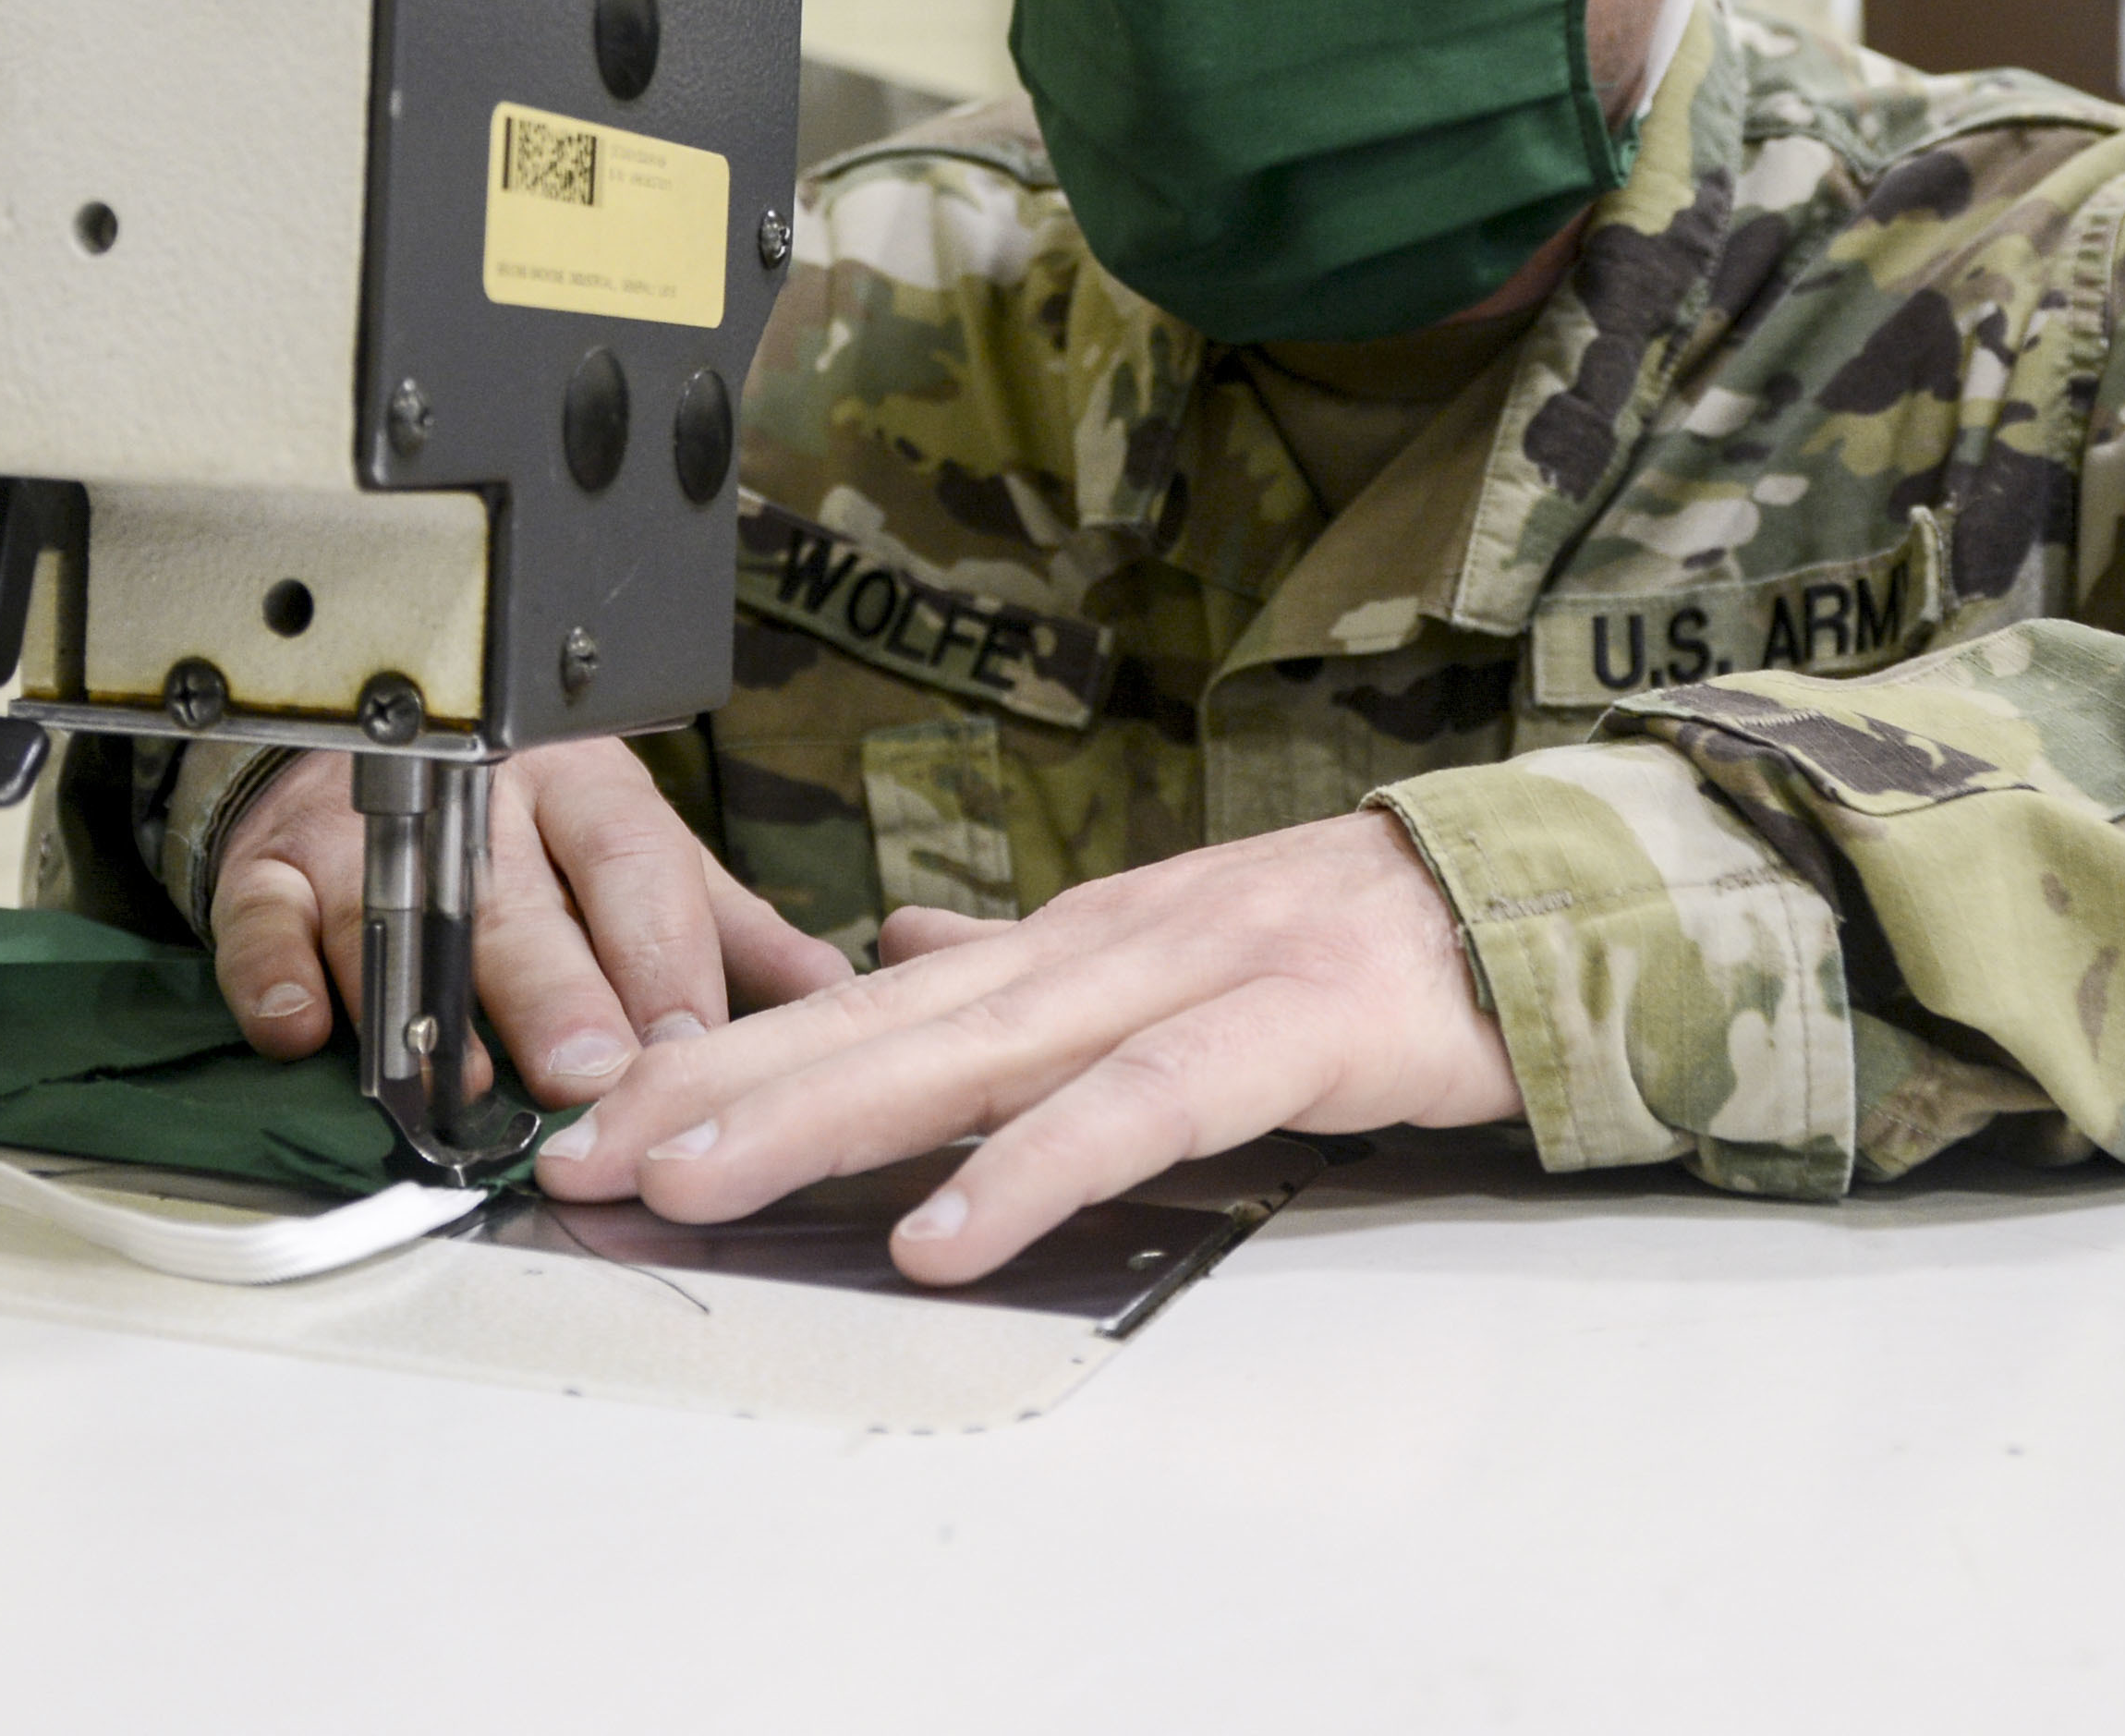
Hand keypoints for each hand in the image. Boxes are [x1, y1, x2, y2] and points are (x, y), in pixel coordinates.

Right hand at [208, 738, 852, 1106]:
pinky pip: (265, 920)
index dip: (662, 957)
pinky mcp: (268, 865)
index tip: (690, 1044)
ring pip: (393, 913)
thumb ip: (720, 927)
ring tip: (465, 1082)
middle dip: (558, 992)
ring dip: (427, 1004)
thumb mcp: (632, 855)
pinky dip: (279, 976)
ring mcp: (363, 829)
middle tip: (591, 1074)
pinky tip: (306, 1031)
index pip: (635, 863)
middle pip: (520, 899)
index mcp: (585, 784)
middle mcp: (475, 798)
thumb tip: (832, 990)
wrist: (362, 748)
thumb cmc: (521, 827)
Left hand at [534, 810, 1522, 1283]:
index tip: (598, 1116)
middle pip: (883, 1018)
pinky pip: (1142, 1106)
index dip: (723, 1054)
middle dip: (720, 1082)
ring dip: (827, 1114)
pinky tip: (947, 1229)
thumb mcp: (1164, 952)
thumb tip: (892, 956)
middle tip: (589, 1150)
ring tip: (703, 1178)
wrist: (1535, 895)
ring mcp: (1194, 975)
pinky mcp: (1291, 1028)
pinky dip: (1037, 1166)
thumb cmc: (1349, 945)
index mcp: (1070, 941)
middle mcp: (1104, 944)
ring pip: (978, 1048)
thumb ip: (1023, 970)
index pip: (861, 1001)